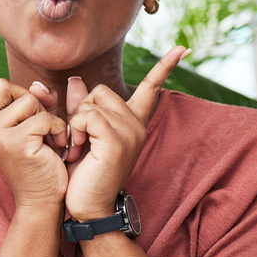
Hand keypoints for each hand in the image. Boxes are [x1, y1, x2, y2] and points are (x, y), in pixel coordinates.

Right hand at [0, 48, 69, 208]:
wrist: (44, 199)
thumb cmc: (42, 162)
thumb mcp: (37, 124)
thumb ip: (36, 101)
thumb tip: (39, 86)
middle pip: (5, 84)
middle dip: (29, 100)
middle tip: (39, 127)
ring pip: (28, 100)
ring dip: (48, 117)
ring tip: (49, 141)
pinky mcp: (13, 142)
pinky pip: (43, 118)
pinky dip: (57, 130)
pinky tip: (56, 148)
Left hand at [65, 46, 189, 220]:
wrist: (87, 207)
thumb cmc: (83, 174)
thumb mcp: (80, 134)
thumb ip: (80, 107)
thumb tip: (77, 79)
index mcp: (133, 123)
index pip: (150, 89)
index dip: (164, 67)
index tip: (181, 49)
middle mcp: (136, 126)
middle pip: (101, 91)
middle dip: (81, 111)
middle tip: (80, 141)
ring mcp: (130, 133)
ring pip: (91, 103)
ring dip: (75, 125)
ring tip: (79, 150)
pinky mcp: (117, 141)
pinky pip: (87, 116)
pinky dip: (75, 131)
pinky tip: (78, 150)